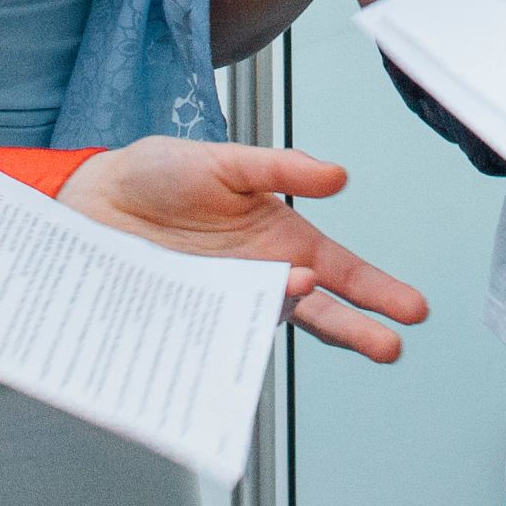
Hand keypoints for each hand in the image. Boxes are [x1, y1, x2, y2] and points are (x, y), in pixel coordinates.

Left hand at [57, 140, 432, 361]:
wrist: (93, 198)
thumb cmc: (162, 175)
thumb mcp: (227, 160)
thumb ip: (281, 167)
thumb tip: (337, 175)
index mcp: (283, 240)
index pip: (343, 272)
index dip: (378, 292)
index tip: (412, 309)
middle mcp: (261, 277)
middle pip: (320, 312)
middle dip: (358, 329)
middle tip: (389, 345)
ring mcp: (226, 300)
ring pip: (272, 326)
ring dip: (294, 320)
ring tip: (306, 297)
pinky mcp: (189, 316)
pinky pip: (220, 334)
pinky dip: (234, 335)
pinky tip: (245, 331)